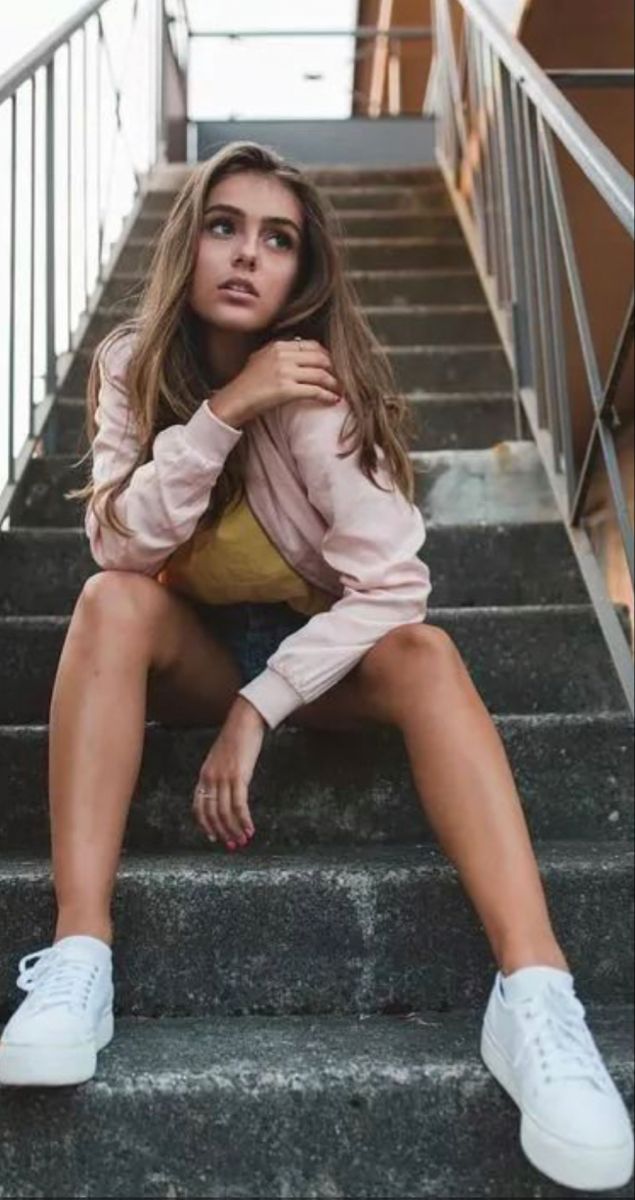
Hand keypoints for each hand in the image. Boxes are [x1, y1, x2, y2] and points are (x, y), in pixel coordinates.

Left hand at [192, 697, 265, 850]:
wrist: (245, 720)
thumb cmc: (237, 737)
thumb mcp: (222, 758)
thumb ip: (220, 774)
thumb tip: (226, 790)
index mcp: (204, 775)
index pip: (199, 807)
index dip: (205, 825)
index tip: (214, 837)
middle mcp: (210, 778)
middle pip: (212, 814)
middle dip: (222, 832)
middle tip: (232, 845)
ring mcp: (223, 777)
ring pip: (225, 812)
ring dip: (234, 830)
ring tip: (243, 840)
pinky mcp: (239, 776)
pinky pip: (239, 804)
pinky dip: (244, 820)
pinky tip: (250, 828)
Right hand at [209, 339, 342, 426]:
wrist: (233, 401)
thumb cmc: (247, 385)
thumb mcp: (261, 359)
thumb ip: (280, 354)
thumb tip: (301, 354)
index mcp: (278, 346)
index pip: (312, 345)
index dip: (327, 356)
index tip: (332, 367)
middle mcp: (282, 356)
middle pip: (321, 358)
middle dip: (335, 369)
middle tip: (341, 380)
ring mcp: (284, 372)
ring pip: (321, 374)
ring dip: (335, 384)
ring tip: (340, 391)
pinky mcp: (285, 390)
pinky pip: (315, 391)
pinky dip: (327, 396)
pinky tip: (333, 400)